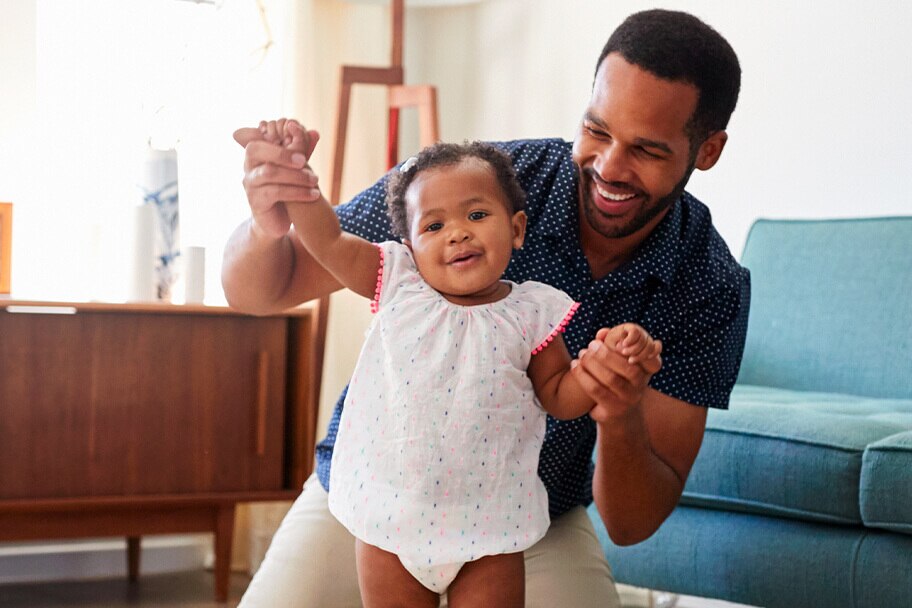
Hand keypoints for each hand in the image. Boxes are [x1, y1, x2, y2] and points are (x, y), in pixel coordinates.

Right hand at [233, 118, 321, 238]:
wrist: (278, 220)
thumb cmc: (287, 189)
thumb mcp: (295, 168)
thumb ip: (302, 150)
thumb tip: (314, 132)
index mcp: (257, 153)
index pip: (260, 136)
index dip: (277, 132)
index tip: (297, 131)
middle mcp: (249, 165)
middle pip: (256, 150)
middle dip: (282, 152)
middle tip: (304, 159)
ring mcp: (250, 183)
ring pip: (269, 172)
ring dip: (296, 175)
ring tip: (315, 180)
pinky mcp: (256, 201)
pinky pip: (275, 192)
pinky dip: (297, 192)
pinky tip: (314, 195)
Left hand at [571, 325, 661, 422]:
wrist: (620, 416)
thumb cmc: (618, 380)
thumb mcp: (620, 364)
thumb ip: (612, 346)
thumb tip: (602, 332)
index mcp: (645, 371)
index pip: (641, 357)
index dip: (629, 347)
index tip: (605, 341)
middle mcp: (640, 386)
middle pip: (626, 368)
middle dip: (604, 354)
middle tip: (589, 345)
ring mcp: (628, 400)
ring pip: (610, 379)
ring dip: (592, 364)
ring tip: (581, 355)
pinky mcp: (613, 410)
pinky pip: (596, 390)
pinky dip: (583, 376)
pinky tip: (575, 367)